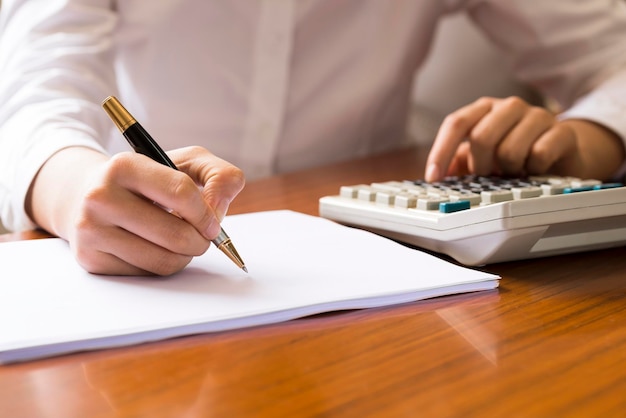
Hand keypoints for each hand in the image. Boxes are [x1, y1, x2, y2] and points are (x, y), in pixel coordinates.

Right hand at [26, 146, 244, 275]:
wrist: (86, 195)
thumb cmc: (148, 180)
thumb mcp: (186, 163)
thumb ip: (220, 176)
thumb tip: (220, 207)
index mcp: (126, 166)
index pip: (181, 193)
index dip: (206, 213)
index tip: (212, 223)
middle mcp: (101, 197)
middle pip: (176, 235)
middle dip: (200, 240)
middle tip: (200, 237)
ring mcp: (92, 230)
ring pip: (164, 260)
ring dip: (185, 255)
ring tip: (180, 241)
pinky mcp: (91, 259)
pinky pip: (147, 274)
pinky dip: (162, 265)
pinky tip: (155, 248)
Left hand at [424, 96, 624, 181]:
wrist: (562, 152)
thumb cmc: (514, 153)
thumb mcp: (482, 157)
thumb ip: (457, 162)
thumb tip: (436, 176)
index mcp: (484, 109)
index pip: (456, 123)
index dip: (441, 152)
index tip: (434, 178)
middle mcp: (509, 106)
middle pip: (481, 137)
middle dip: (480, 165)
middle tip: (488, 175)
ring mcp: (537, 115)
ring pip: (510, 150)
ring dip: (509, 170)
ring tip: (515, 170)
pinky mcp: (562, 131)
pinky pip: (538, 155)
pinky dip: (533, 170)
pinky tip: (535, 169)